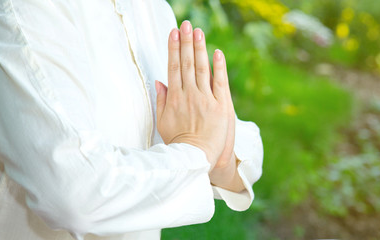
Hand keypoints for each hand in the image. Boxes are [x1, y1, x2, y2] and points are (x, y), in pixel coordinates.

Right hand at [155, 21, 229, 168]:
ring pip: (201, 69)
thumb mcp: (163, 122)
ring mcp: (205, 99)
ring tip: (198, 31)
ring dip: (199, 49)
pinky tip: (216, 52)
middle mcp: (189, 95)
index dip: (173, 48)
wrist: (196, 158)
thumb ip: (161, 100)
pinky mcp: (221, 106)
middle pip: (186, 63)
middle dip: (185, 42)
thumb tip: (159, 82)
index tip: (173, 33)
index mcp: (174, 97)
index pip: (173, 67)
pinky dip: (218, 67)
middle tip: (186, 24)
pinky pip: (219, 83)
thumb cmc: (178, 142)